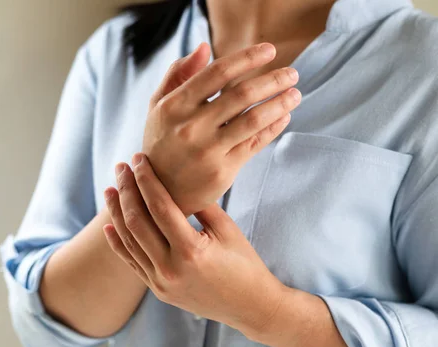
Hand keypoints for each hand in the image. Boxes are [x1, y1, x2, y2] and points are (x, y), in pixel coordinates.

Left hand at [102, 153, 288, 336]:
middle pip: (137, 222)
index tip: (138, 159)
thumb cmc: (244, 263)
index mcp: (191, 250)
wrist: (250, 307)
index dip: (146, 180)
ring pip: (129, 241)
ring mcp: (161, 283)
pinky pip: (131, 263)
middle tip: (120, 168)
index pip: (159, 207)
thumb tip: (177, 180)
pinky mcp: (157, 290)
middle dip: (126, 190)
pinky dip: (118, 243)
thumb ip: (200, 205)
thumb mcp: (227, 229)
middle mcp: (171, 268)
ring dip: (116, 213)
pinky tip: (108, 225)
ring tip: (110, 190)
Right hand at [143, 42, 300, 215]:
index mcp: (175, 106)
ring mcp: (208, 151)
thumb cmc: (162, 142)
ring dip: (281, 104)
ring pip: (254, 120)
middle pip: (242, 95)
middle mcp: (191, 127)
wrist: (159, 191)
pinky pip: (255, 144)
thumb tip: (204, 47)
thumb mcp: (158, 106)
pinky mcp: (223, 171)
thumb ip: (178, 74)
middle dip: (274, 80)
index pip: (217, 73)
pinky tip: (284, 116)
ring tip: (295, 94)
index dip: (247, 58)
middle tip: (292, 73)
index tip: (270, 50)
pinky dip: (274, 128)